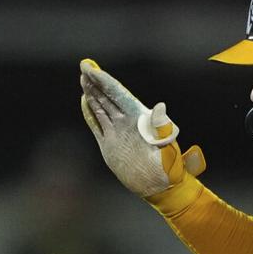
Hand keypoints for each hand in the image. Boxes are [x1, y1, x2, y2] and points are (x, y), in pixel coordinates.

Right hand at [79, 59, 205, 197]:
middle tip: (84, 66)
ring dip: (92, 94)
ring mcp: (117, 132)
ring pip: (101, 108)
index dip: (104, 80)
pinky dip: (90, 114)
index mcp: (139, 118)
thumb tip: (160, 107)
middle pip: (108, 97)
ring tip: (83, 80)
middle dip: (96, 82)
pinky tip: (85, 102)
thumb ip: (162, 128)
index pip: (118, 94)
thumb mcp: (168, 147)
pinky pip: (97, 125)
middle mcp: (127, 122)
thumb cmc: (169, 168)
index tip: (91, 68)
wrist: (160, 187)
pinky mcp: (109, 145)